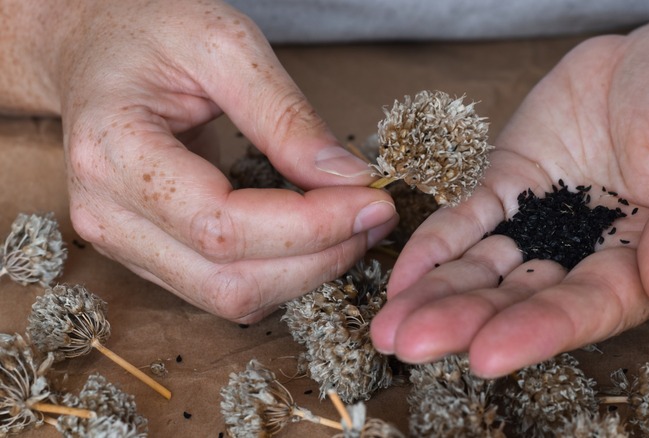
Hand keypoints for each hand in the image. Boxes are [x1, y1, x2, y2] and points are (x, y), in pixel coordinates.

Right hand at [56, 0, 396, 321]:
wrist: (97, 48)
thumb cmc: (151, 32)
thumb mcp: (225, 46)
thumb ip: (286, 117)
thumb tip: (349, 179)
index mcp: (114, 155)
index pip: (222, 226)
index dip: (309, 226)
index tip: (372, 200)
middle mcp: (108, 217)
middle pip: (229, 280)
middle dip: (319, 258)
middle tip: (375, 215)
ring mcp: (123, 244)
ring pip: (231, 297)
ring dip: (306, 273)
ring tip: (352, 225)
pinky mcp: (150, 256)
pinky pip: (225, 290)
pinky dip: (283, 273)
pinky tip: (315, 238)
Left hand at [371, 18, 648, 376]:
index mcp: (643, 256)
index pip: (589, 305)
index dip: (539, 330)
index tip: (487, 354)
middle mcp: (584, 250)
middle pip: (521, 298)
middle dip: (464, 322)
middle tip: (408, 343)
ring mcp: (541, 218)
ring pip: (485, 267)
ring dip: (437, 295)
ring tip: (388, 324)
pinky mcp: (510, 182)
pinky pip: (469, 217)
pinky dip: (436, 244)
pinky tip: (403, 272)